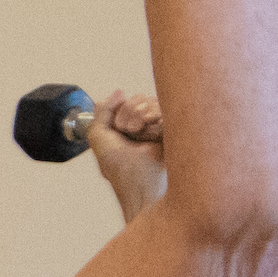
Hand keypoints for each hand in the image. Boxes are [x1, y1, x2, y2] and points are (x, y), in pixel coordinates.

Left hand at [84, 87, 167, 219]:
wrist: (143, 185)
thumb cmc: (121, 169)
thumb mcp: (99, 137)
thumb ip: (102, 112)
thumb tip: (119, 91)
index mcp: (128, 127)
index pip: (126, 102)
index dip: (119, 110)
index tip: (120, 128)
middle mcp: (147, 126)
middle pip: (139, 98)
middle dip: (129, 114)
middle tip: (131, 132)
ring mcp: (164, 127)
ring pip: (153, 102)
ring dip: (142, 116)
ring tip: (143, 134)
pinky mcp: (177, 129)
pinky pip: (168, 108)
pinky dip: (157, 118)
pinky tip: (154, 130)